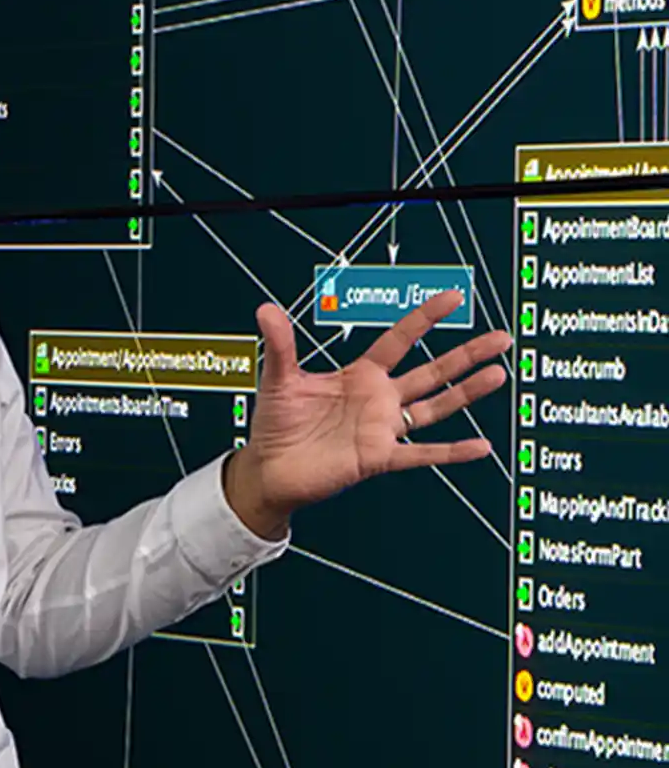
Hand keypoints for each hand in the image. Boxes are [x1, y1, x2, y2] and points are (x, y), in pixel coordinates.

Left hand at [223, 290, 511, 538]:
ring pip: (435, 407)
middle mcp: (378, 399)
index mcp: (359, 375)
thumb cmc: (275, 423)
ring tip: (498, 374)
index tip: (453, 298)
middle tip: (500, 337)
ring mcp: (382, 428)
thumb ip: (280, 345)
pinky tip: (480, 447)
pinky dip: (451, 452)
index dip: (425, 319)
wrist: (268, 469)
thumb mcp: (278, 379)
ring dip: (466, 393)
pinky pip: (421, 454)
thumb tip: (266, 309)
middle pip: (431, 371)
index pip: (400, 340)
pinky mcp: (378, 458)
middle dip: (466, 354)